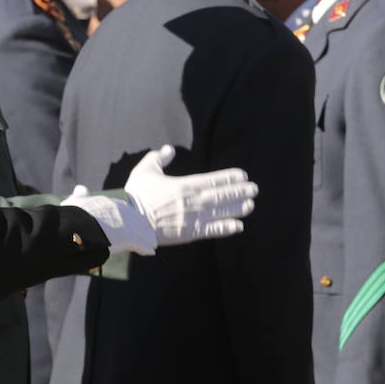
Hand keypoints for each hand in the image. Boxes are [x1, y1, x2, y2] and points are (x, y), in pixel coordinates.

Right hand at [60, 186, 157, 254]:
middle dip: (140, 226)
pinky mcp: (131, 239)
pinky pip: (143, 244)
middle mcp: (123, 212)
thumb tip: (80, 188)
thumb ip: (80, 195)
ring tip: (151, 243)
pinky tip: (150, 251)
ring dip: (146, 238)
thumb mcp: (76, 201)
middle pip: (136, 219)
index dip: (125, 217)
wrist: (82, 227)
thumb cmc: (76, 215)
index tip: (126, 222)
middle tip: (144, 233)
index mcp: (111, 204)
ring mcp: (129, 225)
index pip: (122, 209)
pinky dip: (146, 248)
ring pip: (142, 231)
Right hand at [124, 145, 257, 245]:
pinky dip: (226, 228)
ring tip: (251, 205)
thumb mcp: (145, 170)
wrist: (130, 221)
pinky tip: (238, 226)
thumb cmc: (137, 195)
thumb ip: (158, 158)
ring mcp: (194, 218)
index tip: (243, 175)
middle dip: (240, 191)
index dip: (230, 177)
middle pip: (223, 195)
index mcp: (185, 185)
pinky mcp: (190, 234)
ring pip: (222, 212)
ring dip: (238, 208)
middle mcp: (194, 201)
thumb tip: (168, 149)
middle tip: (254, 189)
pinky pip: (212, 230)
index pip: (214, 180)